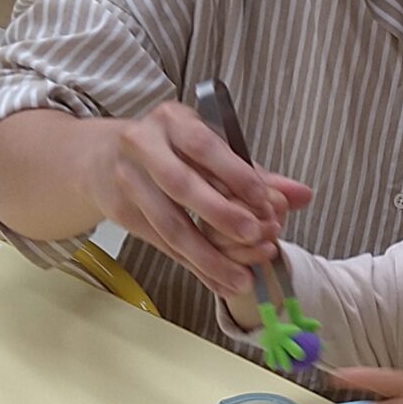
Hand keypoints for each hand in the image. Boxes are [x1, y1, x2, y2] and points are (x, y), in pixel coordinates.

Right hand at [84, 101, 310, 298]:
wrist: (100, 158)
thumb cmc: (169, 150)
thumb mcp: (208, 149)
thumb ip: (256, 173)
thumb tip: (302, 196)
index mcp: (173, 121)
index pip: (204, 145)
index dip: (235, 174)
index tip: (265, 201)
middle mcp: (143, 146)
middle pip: (181, 185)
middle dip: (221, 214)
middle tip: (256, 237)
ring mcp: (128, 181)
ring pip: (169, 225)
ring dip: (208, 256)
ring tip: (241, 278)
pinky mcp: (122, 213)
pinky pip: (163, 245)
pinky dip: (194, 267)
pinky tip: (219, 282)